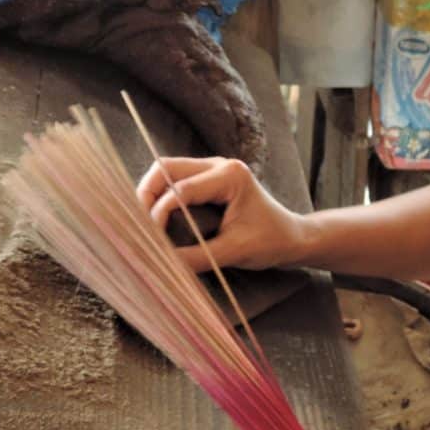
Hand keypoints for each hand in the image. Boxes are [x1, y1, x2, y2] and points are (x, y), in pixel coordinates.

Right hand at [136, 156, 308, 271]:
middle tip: (136, 225)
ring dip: (150, 194)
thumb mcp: (233, 252)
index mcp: (230, 176)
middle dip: (146, 194)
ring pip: (166, 171)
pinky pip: (174, 181)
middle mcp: (218, 164)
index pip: (181, 189)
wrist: (292, 238)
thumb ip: (196, 258)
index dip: (159, 214)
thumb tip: (160, 264)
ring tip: (142, 224)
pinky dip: (160, 197)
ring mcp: (212, 169)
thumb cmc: (270, 242)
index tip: (151, 241)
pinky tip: (155, 220)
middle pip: (165, 168)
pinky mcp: (207, 179)